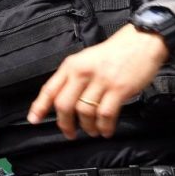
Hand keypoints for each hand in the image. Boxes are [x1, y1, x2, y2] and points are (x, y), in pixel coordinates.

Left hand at [27, 24, 169, 138]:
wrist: (141, 42)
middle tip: (69, 133)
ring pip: (85, 112)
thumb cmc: (112, 54)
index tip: (33, 120)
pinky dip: (104, 126)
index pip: (50, 89)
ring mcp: (101, 81)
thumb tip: (59, 102)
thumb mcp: (85, 60)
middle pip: (64, 105)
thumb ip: (72, 78)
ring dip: (87, 127)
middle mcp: (82, 73)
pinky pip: (106, 114)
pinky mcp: (119, 89)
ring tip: (91, 131)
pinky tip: (105, 131)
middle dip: (65, 124)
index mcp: (71, 66)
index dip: (39, 107)